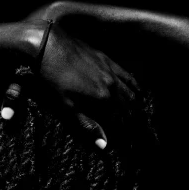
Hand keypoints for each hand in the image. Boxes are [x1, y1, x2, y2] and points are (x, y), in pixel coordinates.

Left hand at [3, 23, 138, 148]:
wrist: (49, 45)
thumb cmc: (53, 78)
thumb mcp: (67, 106)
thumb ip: (87, 124)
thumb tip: (103, 144)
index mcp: (102, 99)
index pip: (119, 120)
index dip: (123, 132)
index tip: (126, 142)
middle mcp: (111, 85)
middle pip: (128, 107)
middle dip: (132, 121)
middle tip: (135, 132)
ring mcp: (111, 71)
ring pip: (131, 91)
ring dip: (135, 105)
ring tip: (138, 117)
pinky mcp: (107, 60)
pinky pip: (127, 75)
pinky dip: (134, 85)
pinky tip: (137, 90)